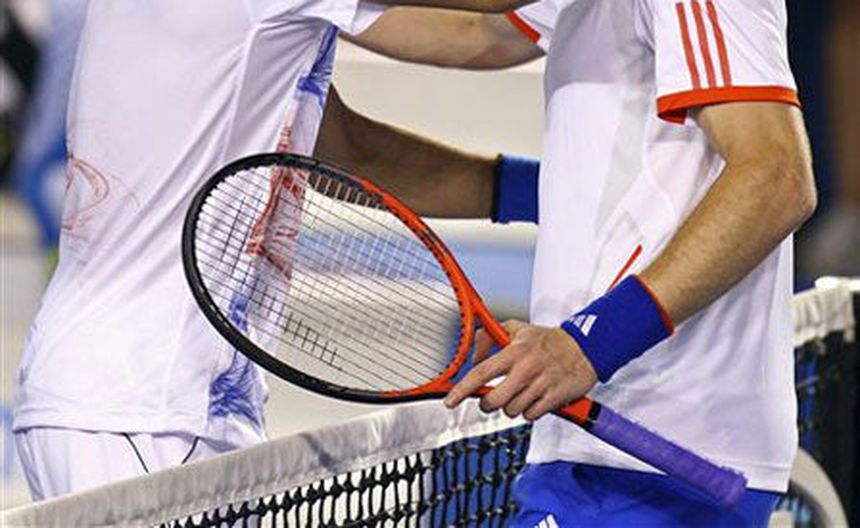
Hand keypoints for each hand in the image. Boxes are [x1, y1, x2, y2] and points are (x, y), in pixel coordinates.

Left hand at [444, 320, 597, 420]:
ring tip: (523, 392)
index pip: (481, 373)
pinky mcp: (555, 398)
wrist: (586, 348)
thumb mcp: (517, 329)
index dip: (462, 389)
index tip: (450, 401)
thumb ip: (490, 336)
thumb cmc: (548, 340)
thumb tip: (473, 357)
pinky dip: (530, 411)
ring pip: (512, 410)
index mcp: (514, 351)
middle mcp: (526, 368)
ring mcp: (541, 384)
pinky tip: (536, 398)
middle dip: (489, 404)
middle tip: (492, 399)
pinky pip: (531, 415)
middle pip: (494, 400)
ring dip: (513, 406)